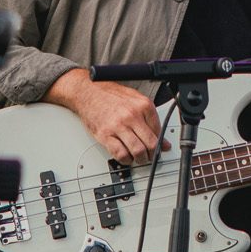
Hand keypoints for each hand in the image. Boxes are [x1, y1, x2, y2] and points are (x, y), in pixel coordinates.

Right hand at [46, 69, 164, 163]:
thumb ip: (150, 118)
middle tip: (150, 156)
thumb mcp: (135, 99)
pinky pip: (120, 154)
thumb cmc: (110, 95)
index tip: (159, 147)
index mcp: (143, 105)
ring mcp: (118, 125)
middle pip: (151, 143)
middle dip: (153, 154)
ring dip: (141, 159)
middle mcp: (132, 115)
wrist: (87, 91)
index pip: (159, 131)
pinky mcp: (105, 134)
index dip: (160, 142)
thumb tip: (162, 139)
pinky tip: (126, 156)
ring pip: (138, 151)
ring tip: (138, 158)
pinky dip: (126, 160)